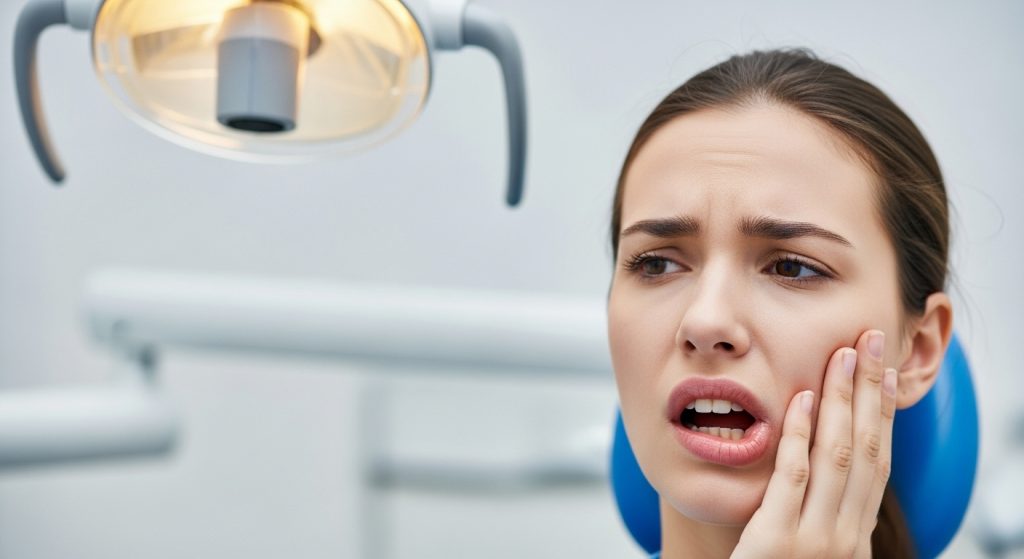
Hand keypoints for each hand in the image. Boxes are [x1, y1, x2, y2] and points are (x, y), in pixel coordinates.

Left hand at [731, 330, 897, 558]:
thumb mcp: (808, 550)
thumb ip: (816, 512)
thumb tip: (817, 459)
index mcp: (855, 537)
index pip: (876, 463)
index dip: (881, 413)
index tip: (883, 370)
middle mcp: (845, 538)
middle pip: (865, 451)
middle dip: (870, 393)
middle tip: (872, 341)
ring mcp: (815, 543)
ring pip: (836, 457)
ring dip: (841, 401)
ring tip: (845, 355)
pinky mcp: (776, 546)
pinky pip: (792, 479)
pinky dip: (799, 435)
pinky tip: (800, 399)